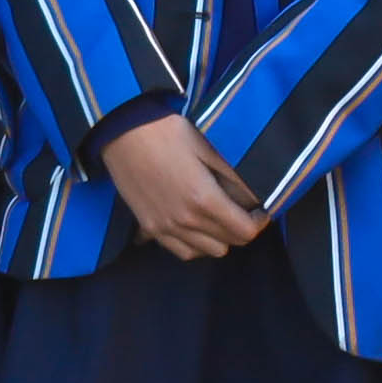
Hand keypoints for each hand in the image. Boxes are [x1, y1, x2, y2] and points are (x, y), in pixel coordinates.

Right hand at [97, 112, 263, 264]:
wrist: (122, 130)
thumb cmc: (168, 132)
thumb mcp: (209, 147)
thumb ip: (235, 177)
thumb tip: (258, 196)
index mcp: (204, 200)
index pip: (245, 232)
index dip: (259, 222)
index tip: (260, 210)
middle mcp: (185, 222)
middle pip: (228, 243)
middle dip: (240, 228)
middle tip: (239, 209)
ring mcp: (164, 228)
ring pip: (206, 252)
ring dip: (218, 238)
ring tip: (216, 216)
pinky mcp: (148, 227)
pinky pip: (180, 250)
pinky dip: (193, 243)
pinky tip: (194, 224)